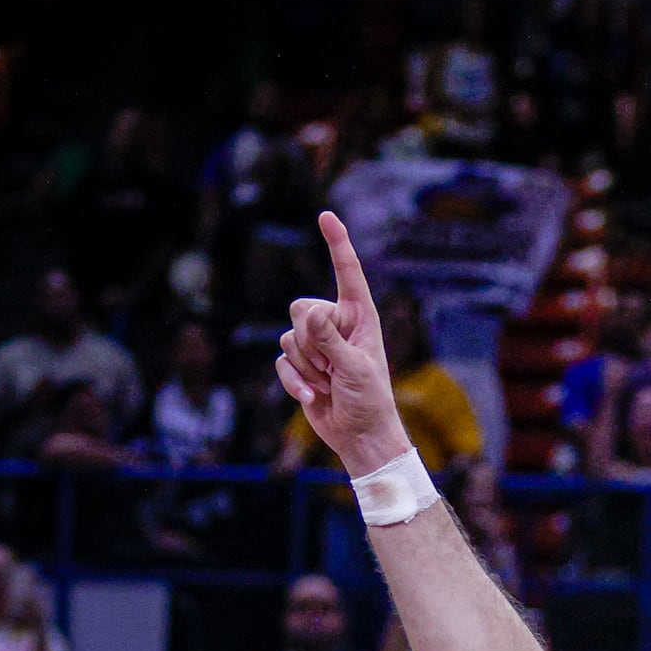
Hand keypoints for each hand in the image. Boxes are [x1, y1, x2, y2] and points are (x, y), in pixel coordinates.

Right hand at [276, 212, 411, 475]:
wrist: (359, 434)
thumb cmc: (369, 400)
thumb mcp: (354, 367)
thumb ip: (330, 339)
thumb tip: (307, 313)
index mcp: (361, 317)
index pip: (347, 273)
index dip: (337, 244)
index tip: (326, 216)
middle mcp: (337, 324)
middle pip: (301, 307)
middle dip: (312, 340)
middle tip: (334, 367)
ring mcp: (316, 344)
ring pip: (288, 336)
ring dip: (307, 365)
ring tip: (331, 383)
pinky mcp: (299, 364)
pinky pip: (281, 361)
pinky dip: (295, 381)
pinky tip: (313, 397)